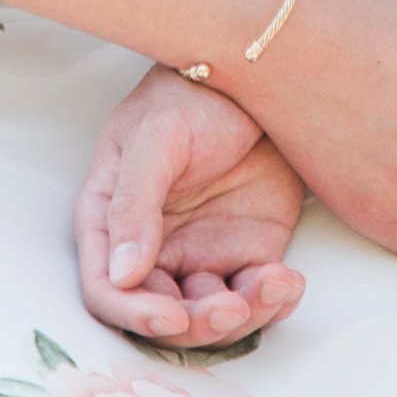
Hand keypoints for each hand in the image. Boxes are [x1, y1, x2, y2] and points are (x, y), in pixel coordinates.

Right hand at [74, 68, 306, 349]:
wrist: (258, 71)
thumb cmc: (193, 93)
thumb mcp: (157, 135)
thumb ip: (134, 201)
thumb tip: (122, 273)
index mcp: (113, 220)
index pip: (107, 289)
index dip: (133, 313)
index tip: (170, 316)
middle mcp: (154, 247)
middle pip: (163, 314)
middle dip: (196, 324)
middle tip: (229, 309)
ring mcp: (202, 253)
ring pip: (211, 316)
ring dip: (241, 317)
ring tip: (273, 285)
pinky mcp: (248, 252)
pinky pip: (256, 296)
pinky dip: (274, 301)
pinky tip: (290, 282)